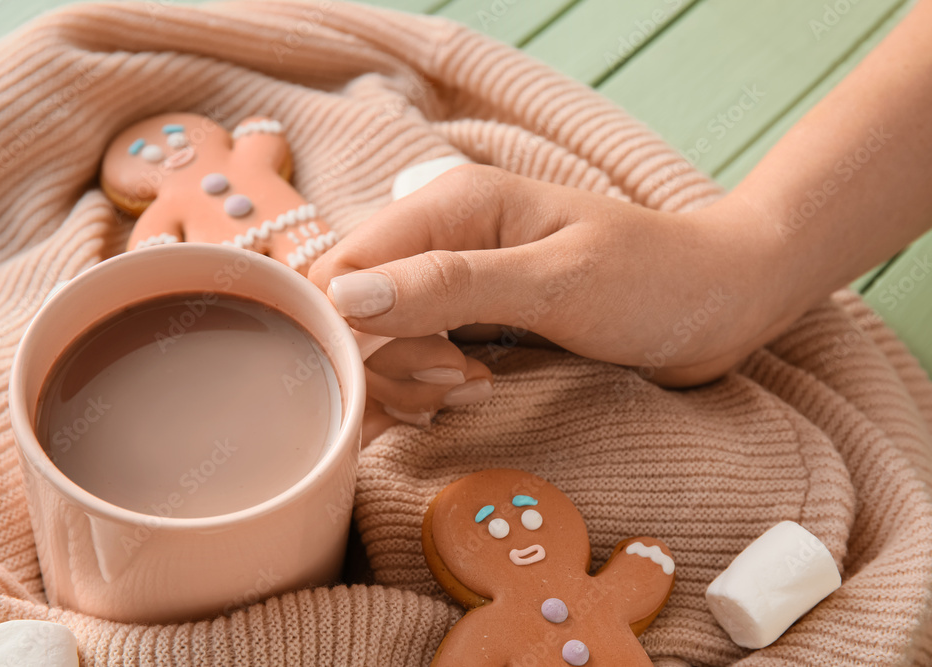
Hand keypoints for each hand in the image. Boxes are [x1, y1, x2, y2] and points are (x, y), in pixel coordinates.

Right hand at [310, 164, 782, 389]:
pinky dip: (429, 389)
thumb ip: (452, 286)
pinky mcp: (473, 324)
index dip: (350, 328)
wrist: (720, 304)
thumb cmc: (653, 280)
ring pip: (380, 342)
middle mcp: (442, 239)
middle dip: (388, 361)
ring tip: (475, 389)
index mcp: (452, 204)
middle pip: (354, 310)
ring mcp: (456, 285)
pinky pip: (416, 359)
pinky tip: (472, 395)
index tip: (414, 369)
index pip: (346, 264)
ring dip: (412, 380)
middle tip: (459, 381)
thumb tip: (346, 299)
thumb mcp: (556, 281)